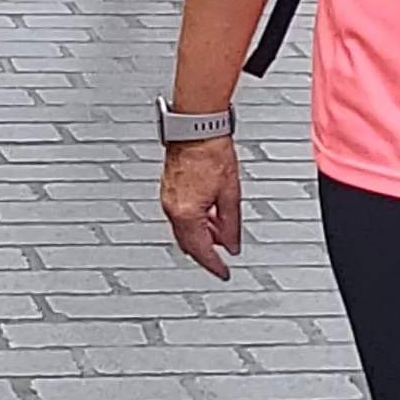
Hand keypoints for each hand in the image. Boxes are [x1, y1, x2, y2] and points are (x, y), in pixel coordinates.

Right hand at [159, 137, 242, 279]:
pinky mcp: (168, 188)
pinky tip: (208, 215)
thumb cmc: (211, 152)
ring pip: (183, 229)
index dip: (213, 265)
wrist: (197, 127)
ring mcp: (168, 198)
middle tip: (222, 255)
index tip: (223, 273)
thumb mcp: (230, 194)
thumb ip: (231, 224)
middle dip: (206, 251)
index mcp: (186, 213)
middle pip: (188, 243)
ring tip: (220, 232)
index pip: (200, 250)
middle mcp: (172, 208)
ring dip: (201, 235)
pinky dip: (195, 221)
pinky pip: (180, 215)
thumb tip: (232, 244)